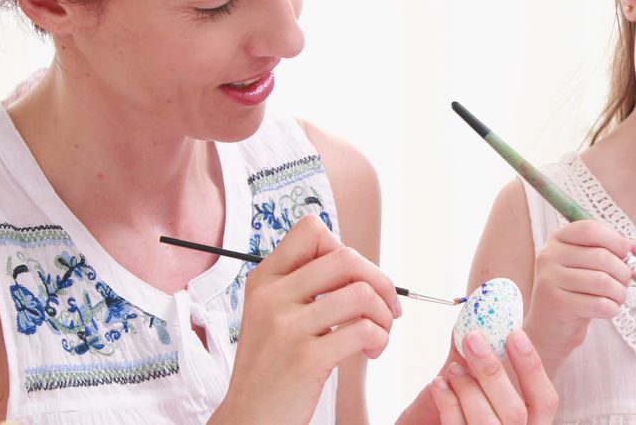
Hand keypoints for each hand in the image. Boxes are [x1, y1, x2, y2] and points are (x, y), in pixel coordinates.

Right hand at [212, 215, 400, 423]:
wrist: (248, 418)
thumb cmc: (271, 368)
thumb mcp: (272, 314)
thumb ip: (303, 285)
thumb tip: (357, 266)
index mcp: (264, 279)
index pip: (311, 230)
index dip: (345, 249)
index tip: (355, 279)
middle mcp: (271, 296)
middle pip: (346, 258)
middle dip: (380, 281)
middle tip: (387, 308)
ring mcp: (286, 327)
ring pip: (361, 293)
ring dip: (383, 315)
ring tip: (378, 334)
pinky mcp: (305, 358)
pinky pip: (363, 330)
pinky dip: (380, 339)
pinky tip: (371, 352)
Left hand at [428, 330, 557, 423]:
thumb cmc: (475, 412)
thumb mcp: (490, 395)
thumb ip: (491, 368)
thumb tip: (476, 320)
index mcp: (532, 424)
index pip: (545, 400)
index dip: (532, 367)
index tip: (515, 334)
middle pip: (515, 411)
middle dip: (492, 371)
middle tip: (472, 339)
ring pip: (485, 421)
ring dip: (467, 387)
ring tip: (453, 368)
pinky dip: (447, 402)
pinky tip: (439, 384)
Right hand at [524, 220, 635, 365]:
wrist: (550, 328)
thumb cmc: (576, 292)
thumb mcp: (593, 266)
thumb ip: (618, 252)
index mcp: (558, 239)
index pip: (590, 229)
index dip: (616, 240)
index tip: (627, 254)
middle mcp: (549, 256)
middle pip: (601, 256)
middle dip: (623, 272)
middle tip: (623, 283)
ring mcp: (550, 280)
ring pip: (603, 281)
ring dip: (619, 293)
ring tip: (616, 298)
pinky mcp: (557, 305)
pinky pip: (599, 304)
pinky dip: (612, 309)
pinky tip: (606, 310)